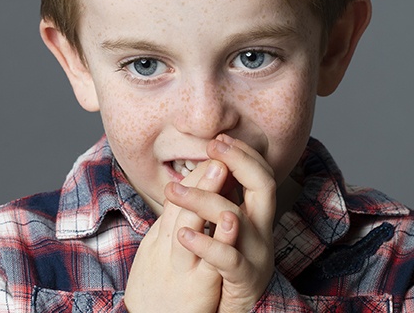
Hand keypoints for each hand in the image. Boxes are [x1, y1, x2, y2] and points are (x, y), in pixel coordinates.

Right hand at [124, 159, 232, 312]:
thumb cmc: (159, 286)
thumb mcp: (159, 251)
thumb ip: (173, 223)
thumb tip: (190, 195)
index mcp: (160, 238)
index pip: (176, 197)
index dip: (194, 172)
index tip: (210, 150)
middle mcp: (166, 247)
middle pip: (181, 203)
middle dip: (200, 175)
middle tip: (215, 148)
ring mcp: (180, 266)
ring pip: (188, 224)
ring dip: (206, 195)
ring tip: (220, 169)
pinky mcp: (196, 288)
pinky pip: (210, 261)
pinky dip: (218, 238)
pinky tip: (231, 220)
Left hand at [166, 134, 275, 311]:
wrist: (232, 310)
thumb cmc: (226, 263)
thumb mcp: (227, 229)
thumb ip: (224, 199)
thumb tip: (212, 167)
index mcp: (257, 214)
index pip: (260, 172)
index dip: (243, 153)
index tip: (219, 141)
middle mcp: (262, 229)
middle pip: (262, 184)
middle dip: (238, 160)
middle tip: (212, 148)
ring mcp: (256, 254)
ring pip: (236, 216)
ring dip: (203, 198)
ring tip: (173, 191)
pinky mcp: (243, 279)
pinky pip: (226, 258)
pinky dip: (205, 243)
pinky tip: (183, 234)